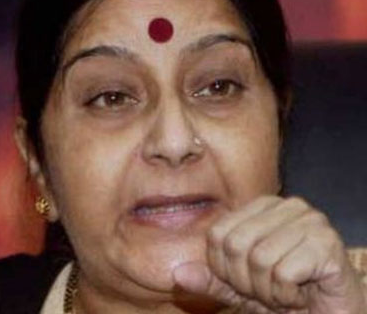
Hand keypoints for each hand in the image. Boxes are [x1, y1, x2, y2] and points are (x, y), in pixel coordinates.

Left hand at [173, 196, 366, 312]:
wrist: (331, 313)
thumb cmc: (286, 294)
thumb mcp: (241, 289)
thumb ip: (212, 280)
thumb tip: (178, 272)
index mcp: (262, 206)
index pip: (218, 234)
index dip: (224, 269)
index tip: (247, 282)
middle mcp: (286, 205)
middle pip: (235, 244)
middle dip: (246, 281)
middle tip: (268, 290)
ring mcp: (309, 220)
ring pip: (259, 259)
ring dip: (268, 291)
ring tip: (285, 292)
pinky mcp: (327, 242)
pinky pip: (283, 274)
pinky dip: (286, 296)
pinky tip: (301, 294)